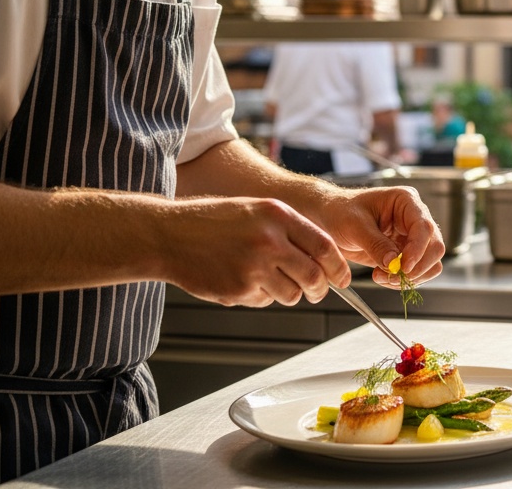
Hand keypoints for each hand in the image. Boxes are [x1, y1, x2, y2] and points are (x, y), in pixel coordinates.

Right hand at [163, 196, 353, 308]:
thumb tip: (325, 257)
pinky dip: (260, 295)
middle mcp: (269, 240)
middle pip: (313, 277)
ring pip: (292, 294)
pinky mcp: (238, 289)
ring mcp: (253, 267)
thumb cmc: (214, 221)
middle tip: (316, 291)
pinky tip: (241, 279)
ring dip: (288, 293)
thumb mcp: (257, 211)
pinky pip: (264, 300)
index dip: (339, 267)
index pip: (324, 247)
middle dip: (319, 289)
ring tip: (268, 278)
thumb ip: (291, 230)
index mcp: (278, 216)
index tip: (343, 278)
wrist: (169, 235)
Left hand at [316, 186, 445, 290]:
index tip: (404, 267)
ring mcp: (412, 238)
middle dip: (416, 267)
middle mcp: (414, 219)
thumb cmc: (340, 212)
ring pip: (430, 263)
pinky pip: (416, 272)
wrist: (328, 219)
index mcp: (406, 202)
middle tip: (392, 276)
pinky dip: (403, 281)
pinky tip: (383, 277)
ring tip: (383, 277)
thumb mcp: (354, 225)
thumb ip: (375, 244)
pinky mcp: (405, 254)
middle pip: (435, 247)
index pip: (424, 227)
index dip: (418, 249)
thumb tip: (394, 263)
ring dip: (410, 277)